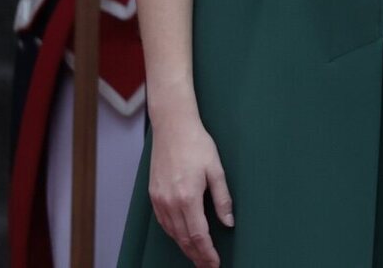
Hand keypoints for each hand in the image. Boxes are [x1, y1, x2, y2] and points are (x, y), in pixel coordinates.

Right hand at [148, 116, 232, 266]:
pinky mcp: (153, 195)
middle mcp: (170, 202)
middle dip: (196, 255)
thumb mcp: (216, 170)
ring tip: (197, 256)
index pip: (198, 235)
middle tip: (207, 266)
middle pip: (183, 239)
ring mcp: (159, 200)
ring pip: (172, 233)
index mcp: (188, 198)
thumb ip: (223, 198)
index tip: (215, 263)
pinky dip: (173, 234)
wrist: (172, 128)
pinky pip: (163, 223)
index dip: (207, 253)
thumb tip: (229, 222)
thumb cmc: (197, 144)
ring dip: (184, 247)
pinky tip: (182, 237)